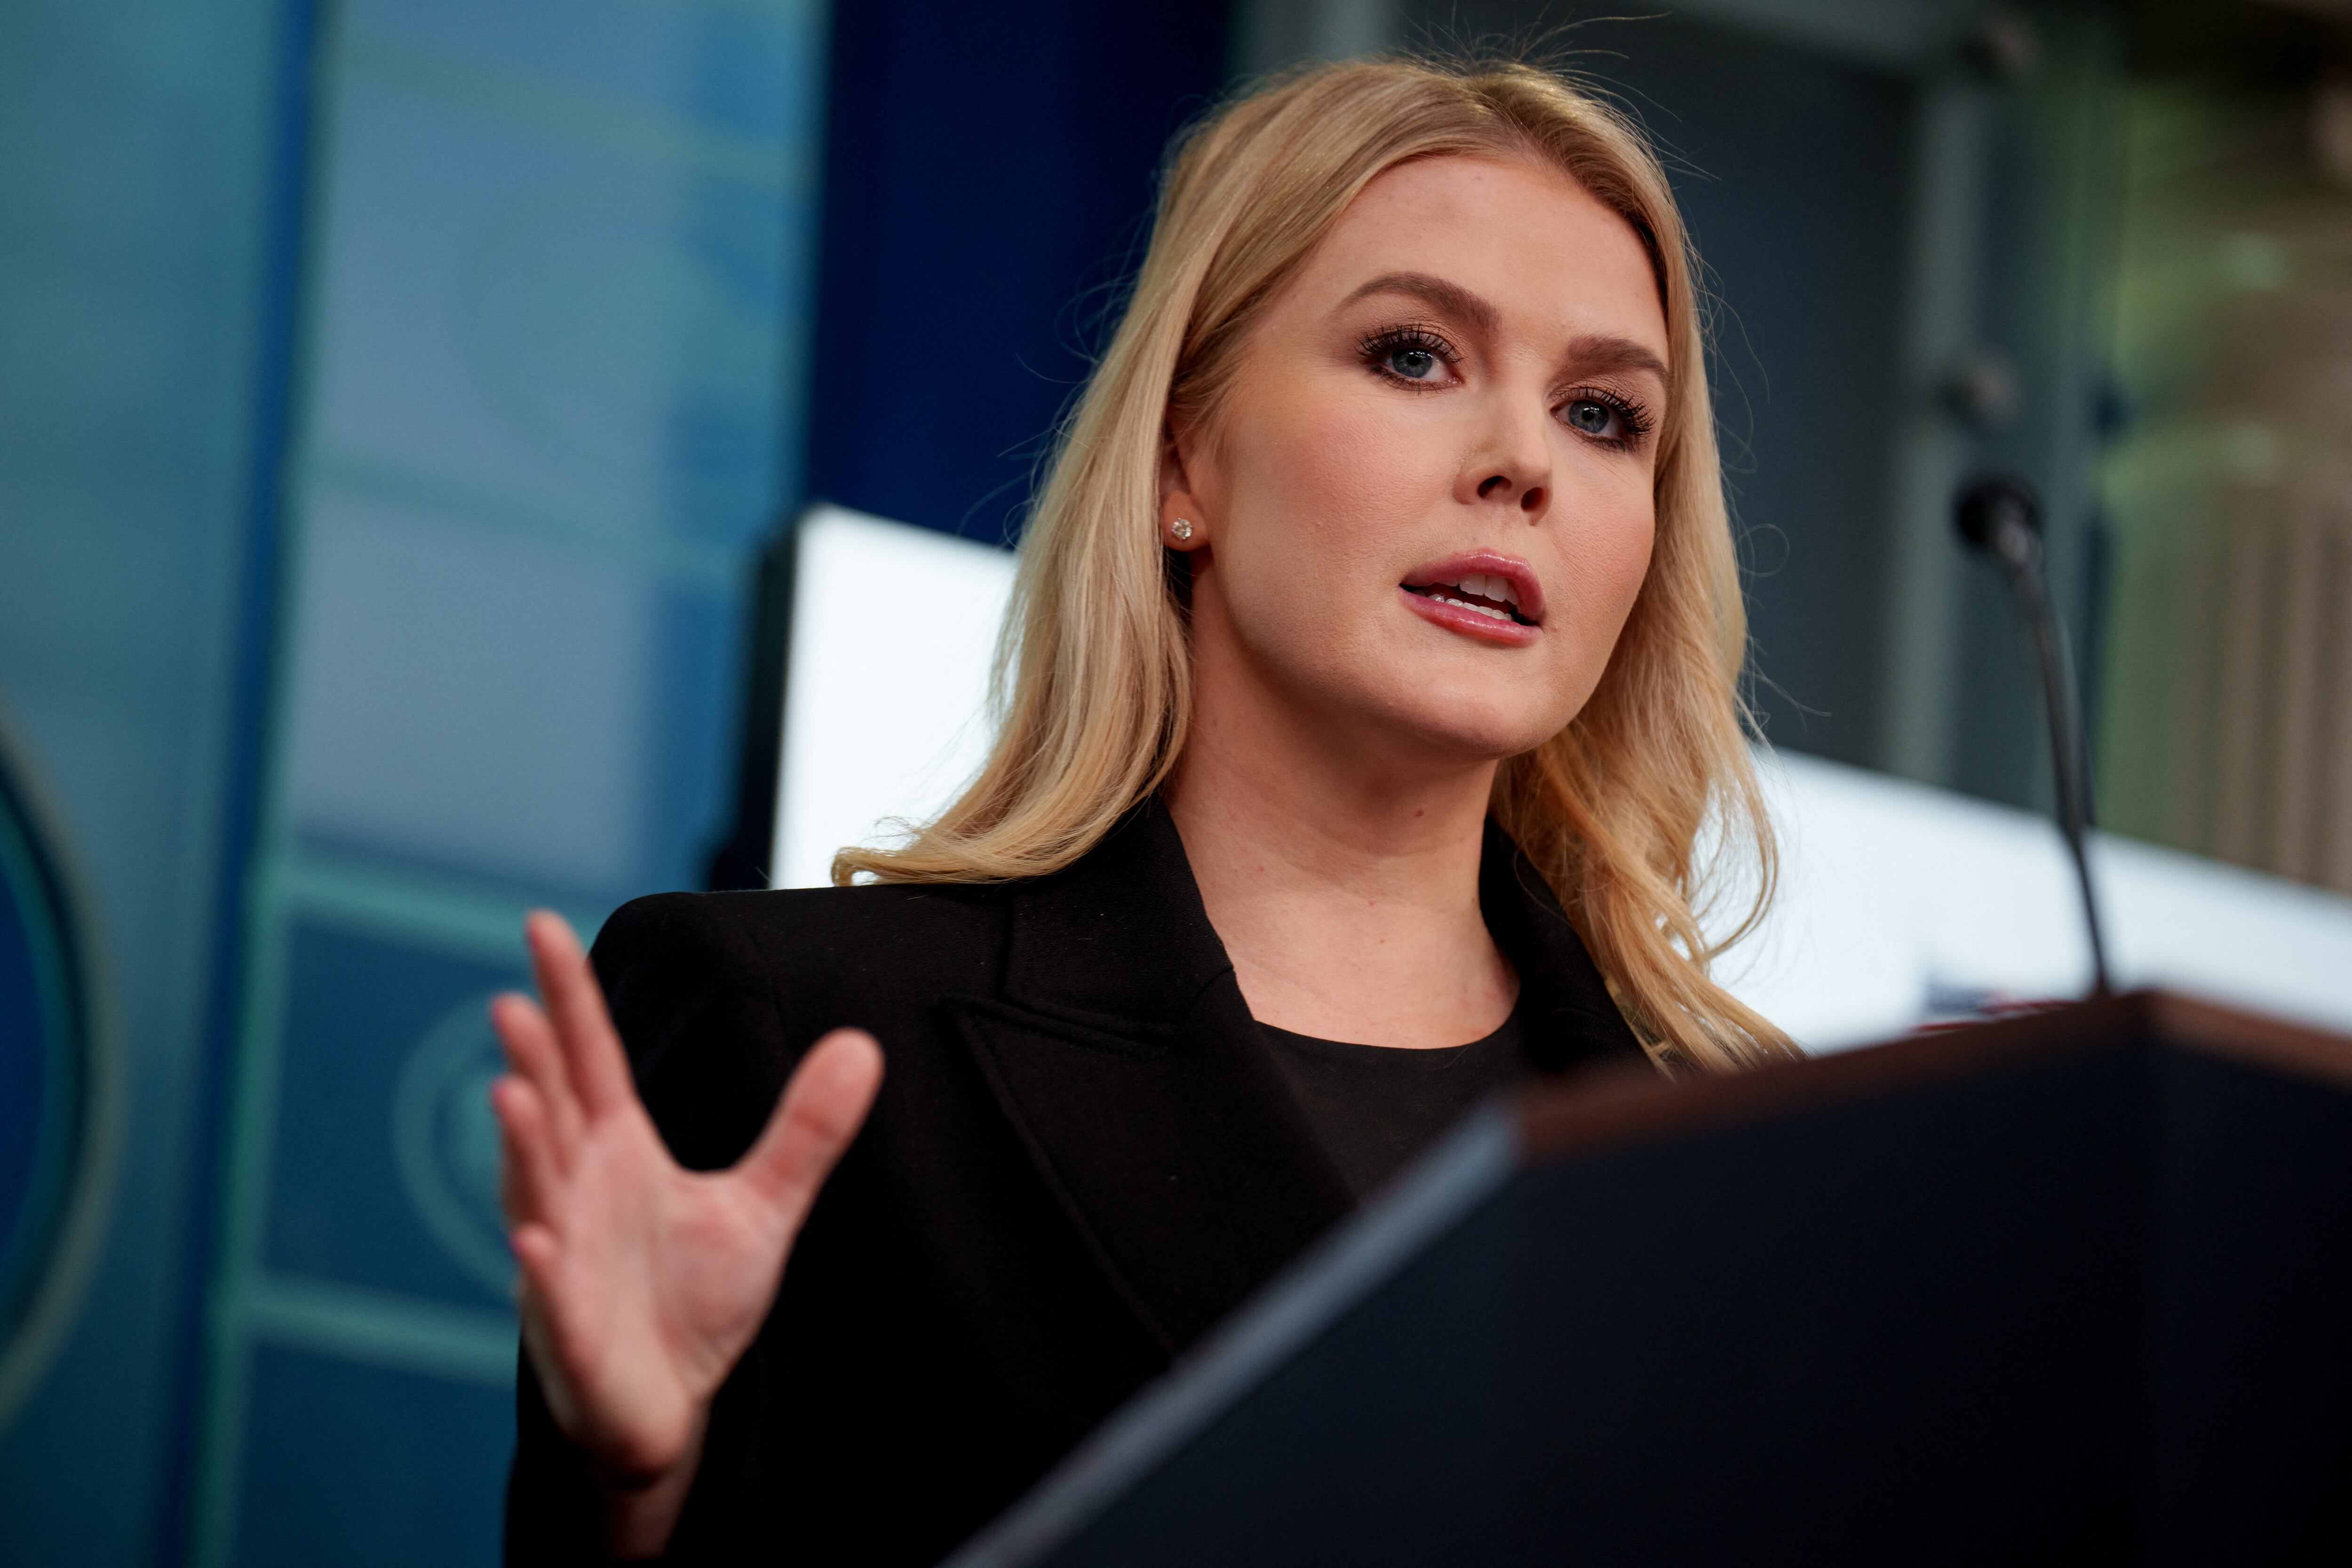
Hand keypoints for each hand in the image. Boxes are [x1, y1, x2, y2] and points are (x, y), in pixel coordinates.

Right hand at [491, 912, 881, 1554]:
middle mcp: (577, 1192)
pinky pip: (549, 1294)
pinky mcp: (570, 1330)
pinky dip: (540, 1267)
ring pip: (535, 1192)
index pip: (588, 1059)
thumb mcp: (763, 1206)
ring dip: (521, 1147)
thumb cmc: (695, 1300)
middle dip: (530, 1059)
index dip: (566, 995)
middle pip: (552, 1112)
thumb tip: (862, 1045)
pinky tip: (532, 1238)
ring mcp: (563, 1260)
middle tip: (511, 1000)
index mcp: (615, 1152)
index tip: (540, 924)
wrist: (671, 1405)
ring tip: (511, 1091)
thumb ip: (804, 1129)